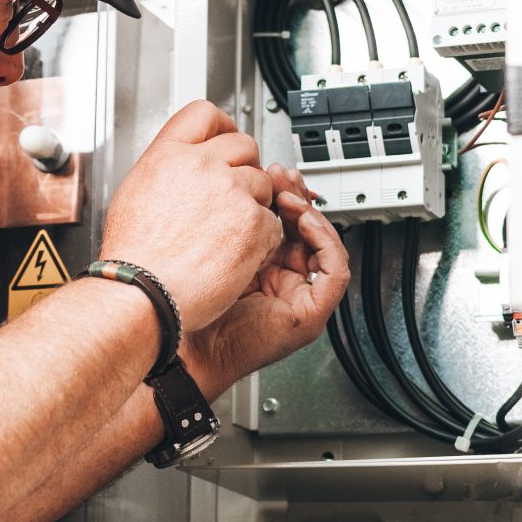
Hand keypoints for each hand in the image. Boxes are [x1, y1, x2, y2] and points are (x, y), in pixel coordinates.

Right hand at [98, 101, 282, 326]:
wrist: (143, 293)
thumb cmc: (135, 258)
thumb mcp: (135, 194)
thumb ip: (165, 169)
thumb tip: (182, 163)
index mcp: (169, 155)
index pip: (205, 114)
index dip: (221, 126)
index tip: (226, 137)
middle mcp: (202, 165)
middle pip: (243, 145)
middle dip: (243, 166)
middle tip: (233, 193)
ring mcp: (231, 191)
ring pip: (262, 183)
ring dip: (253, 203)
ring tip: (228, 232)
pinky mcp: (253, 222)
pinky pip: (272, 219)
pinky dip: (262, 237)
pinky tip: (237, 251)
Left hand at [182, 165, 349, 395]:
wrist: (186, 347)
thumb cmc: (190, 307)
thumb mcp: (216, 253)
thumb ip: (233, 227)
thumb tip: (239, 186)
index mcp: (265, 267)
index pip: (287, 225)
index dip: (283, 196)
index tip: (270, 175)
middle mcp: (286, 282)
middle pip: (308, 232)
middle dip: (297, 198)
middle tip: (281, 177)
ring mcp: (300, 298)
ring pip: (326, 247)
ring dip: (311, 216)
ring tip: (290, 196)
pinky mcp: (311, 313)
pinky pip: (335, 272)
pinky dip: (325, 242)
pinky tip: (303, 222)